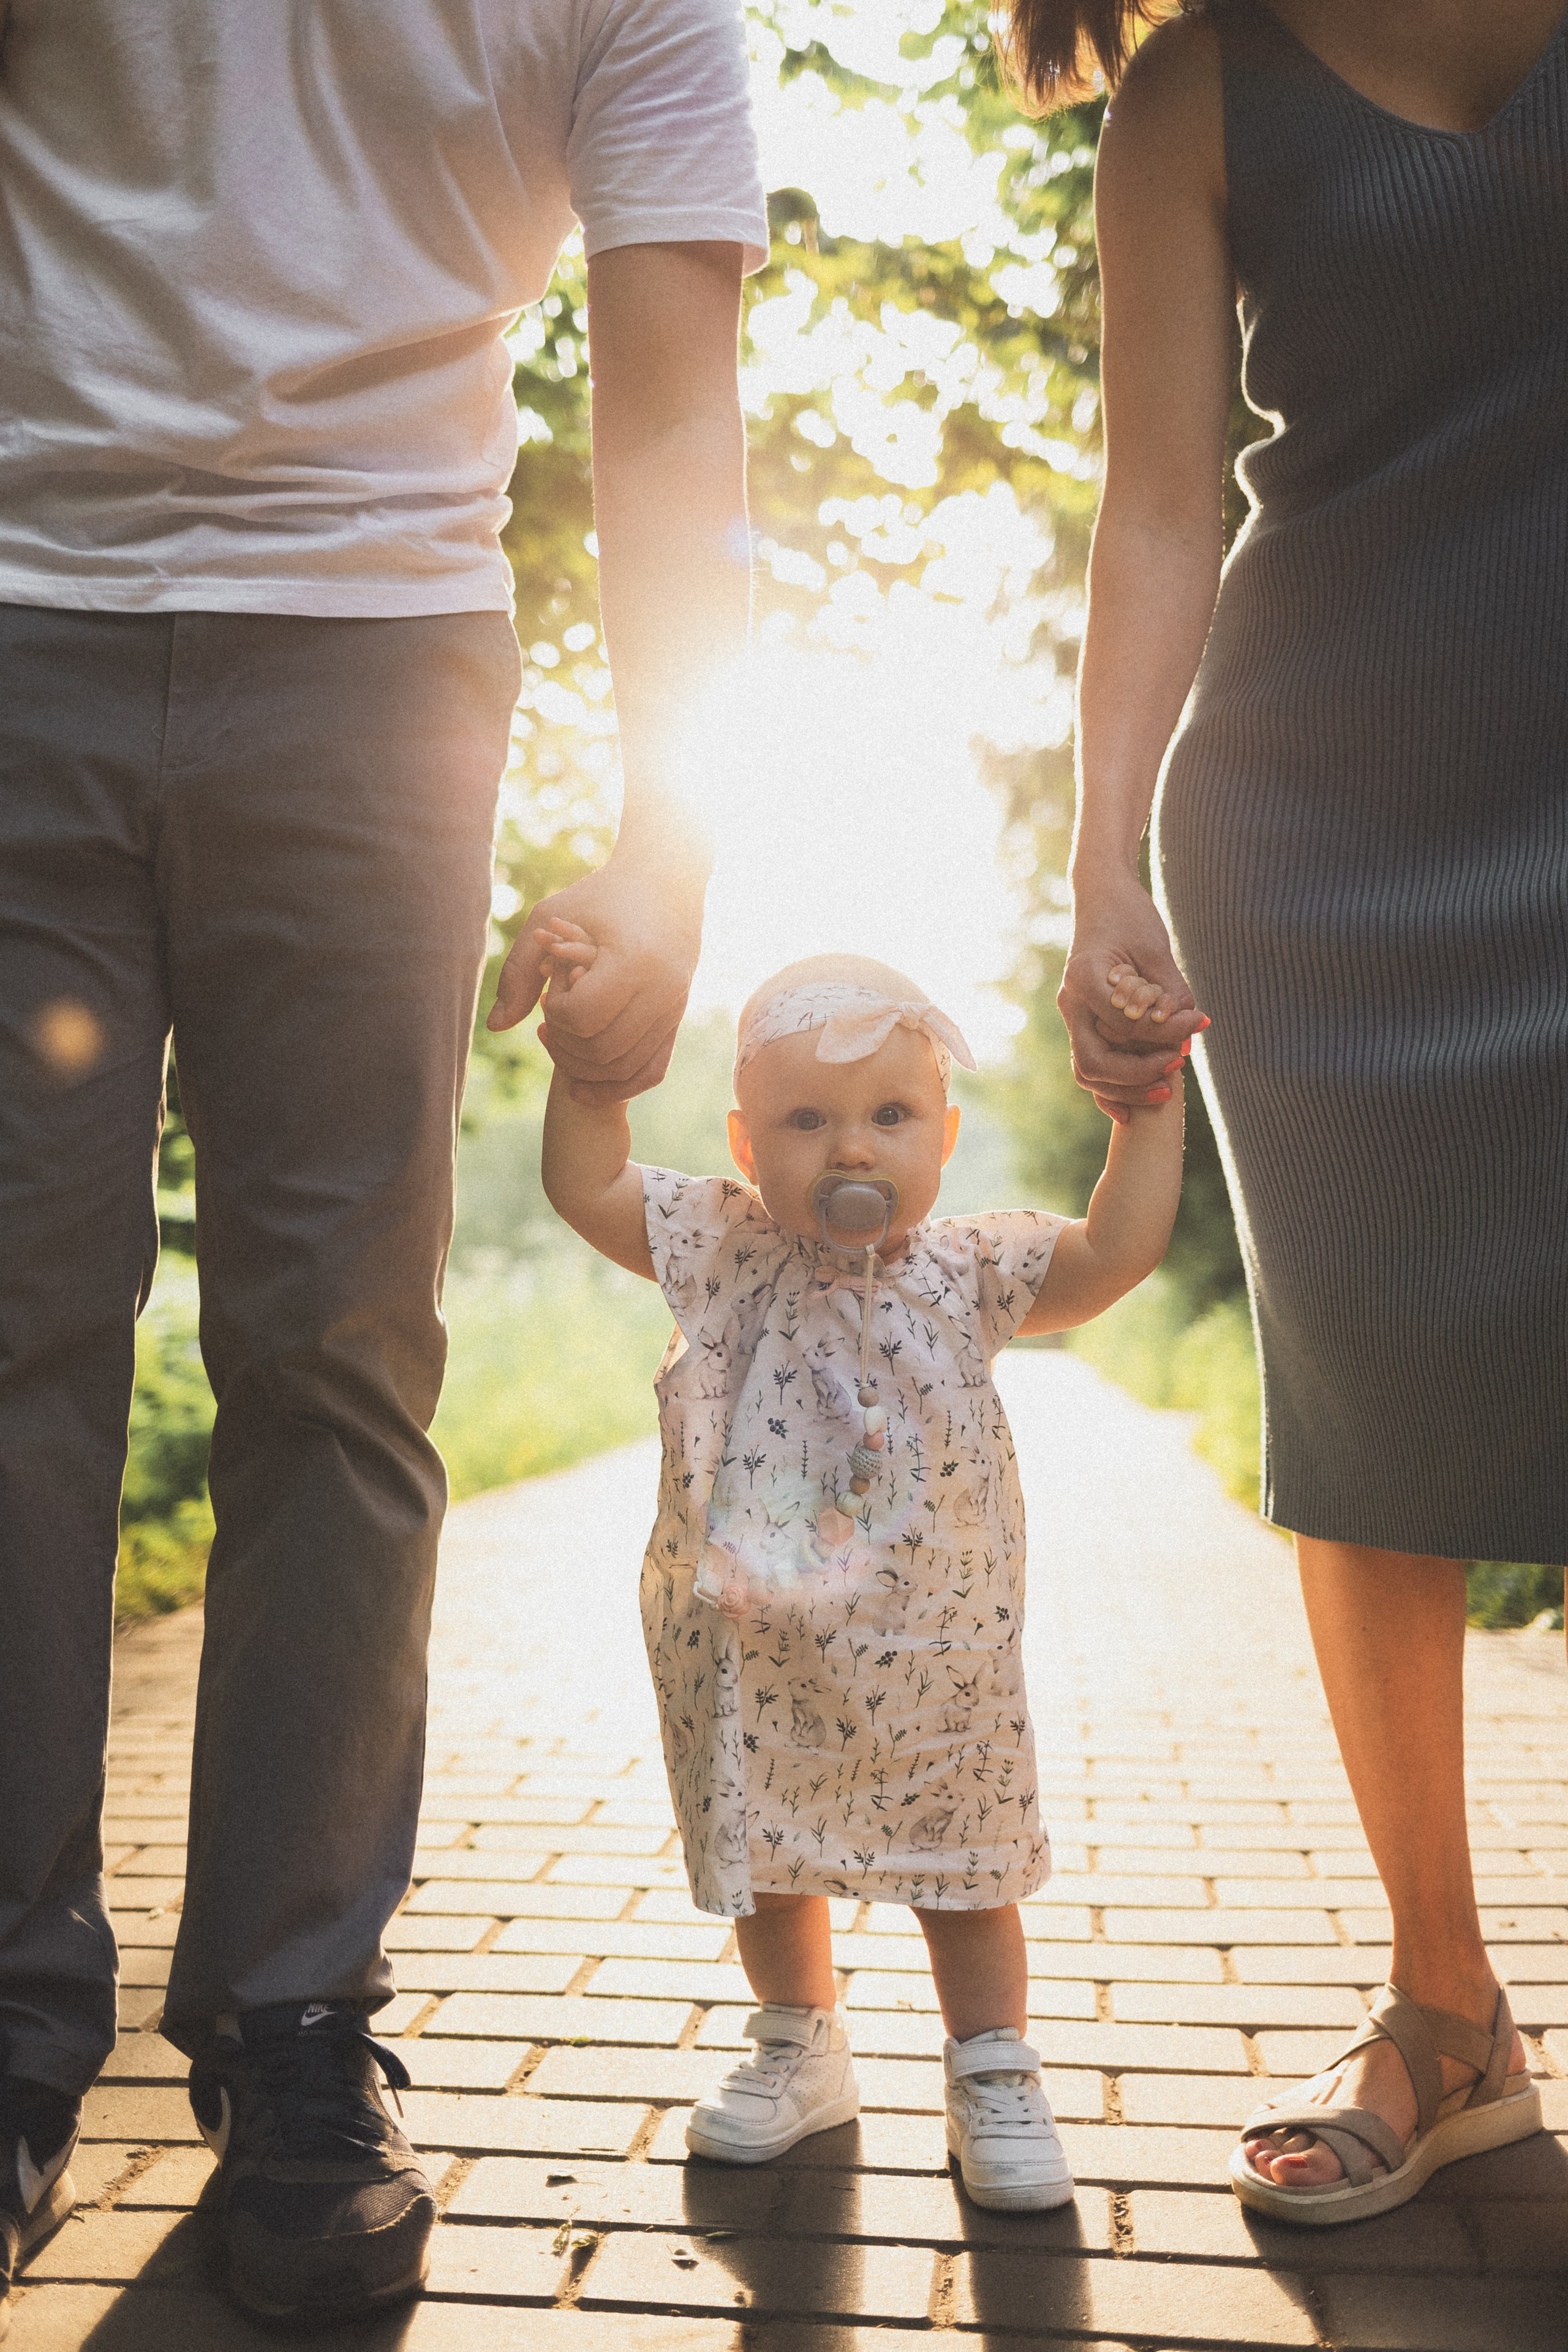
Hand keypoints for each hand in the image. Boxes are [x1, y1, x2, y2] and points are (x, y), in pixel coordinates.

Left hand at [487, 852, 703, 1102]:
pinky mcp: (677, 1019)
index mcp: (634, 961)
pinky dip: (616, 1085)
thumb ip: (519, 971)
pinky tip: (581, 1084)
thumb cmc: (602, 894)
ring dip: (583, 1067)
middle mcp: (662, 990)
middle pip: (602, 1051)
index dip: (554, 1015)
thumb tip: (495, 1027)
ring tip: (561, 1039)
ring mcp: (675, 1008)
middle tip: (546, 1023)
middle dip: (564, 1044)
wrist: (667, 882)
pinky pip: (651, 1071)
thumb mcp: (551, 915)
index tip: (546, 994)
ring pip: (624, 1069)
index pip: (583, 1017)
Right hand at [1059, 877, 1208, 1122]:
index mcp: (1084, 979)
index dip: (1165, 1032)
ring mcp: (1072, 1016)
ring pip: (1088, 1071)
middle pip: (1096, 1061)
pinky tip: (1131, 1112)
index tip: (1198, 1022)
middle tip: (1179, 1064)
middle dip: (1140, 1073)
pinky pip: (1088, 1067)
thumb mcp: (1156, 949)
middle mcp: (1071, 1003)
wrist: (1102, 898)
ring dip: (1126, 1088)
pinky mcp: (1082, 1024)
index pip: (1126, 1024)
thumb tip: (1189, 1032)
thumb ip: (1170, 992)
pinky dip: (1109, 1091)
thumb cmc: (1130, 916)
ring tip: (1167, 1090)